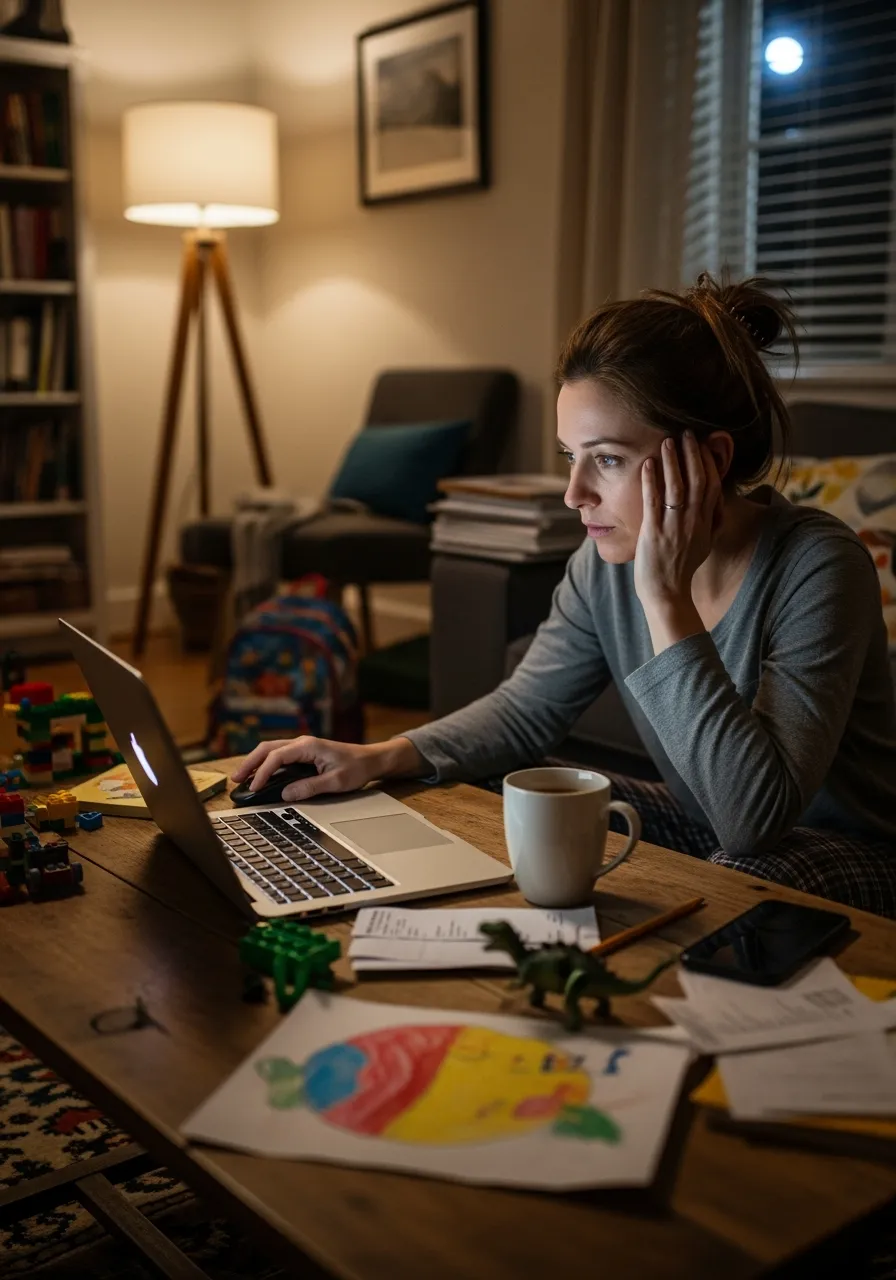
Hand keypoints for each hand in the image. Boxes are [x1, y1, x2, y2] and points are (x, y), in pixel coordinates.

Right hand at [231, 736, 383, 802]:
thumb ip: (310, 787)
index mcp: (308, 746)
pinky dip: (265, 763)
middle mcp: (302, 742)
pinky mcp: (303, 753)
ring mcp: (302, 746)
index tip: (254, 788)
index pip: (277, 757)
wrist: (371, 760)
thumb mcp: (335, 782)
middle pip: (267, 748)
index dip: (262, 773)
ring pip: (271, 750)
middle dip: (250, 763)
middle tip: (235, 780)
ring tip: (242, 778)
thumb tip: (285, 794)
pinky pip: (279, 755)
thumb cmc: (356, 768)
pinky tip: (259, 774)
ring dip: (255, 762)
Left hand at [634, 430, 723, 609]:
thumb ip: (710, 522)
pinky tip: (647, 464)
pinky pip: (653, 502)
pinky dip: (651, 481)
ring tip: (668, 441)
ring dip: (672, 462)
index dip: (709, 462)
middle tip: (687, 433)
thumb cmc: (681, 569)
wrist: (668, 594)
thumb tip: (717, 505)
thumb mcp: (704, 544)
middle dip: (693, 454)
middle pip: (697, 481)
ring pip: (677, 487)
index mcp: (705, 523)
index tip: (703, 444)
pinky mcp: (654, 534)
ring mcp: (673, 527)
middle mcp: (693, 522)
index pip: (712, 486)